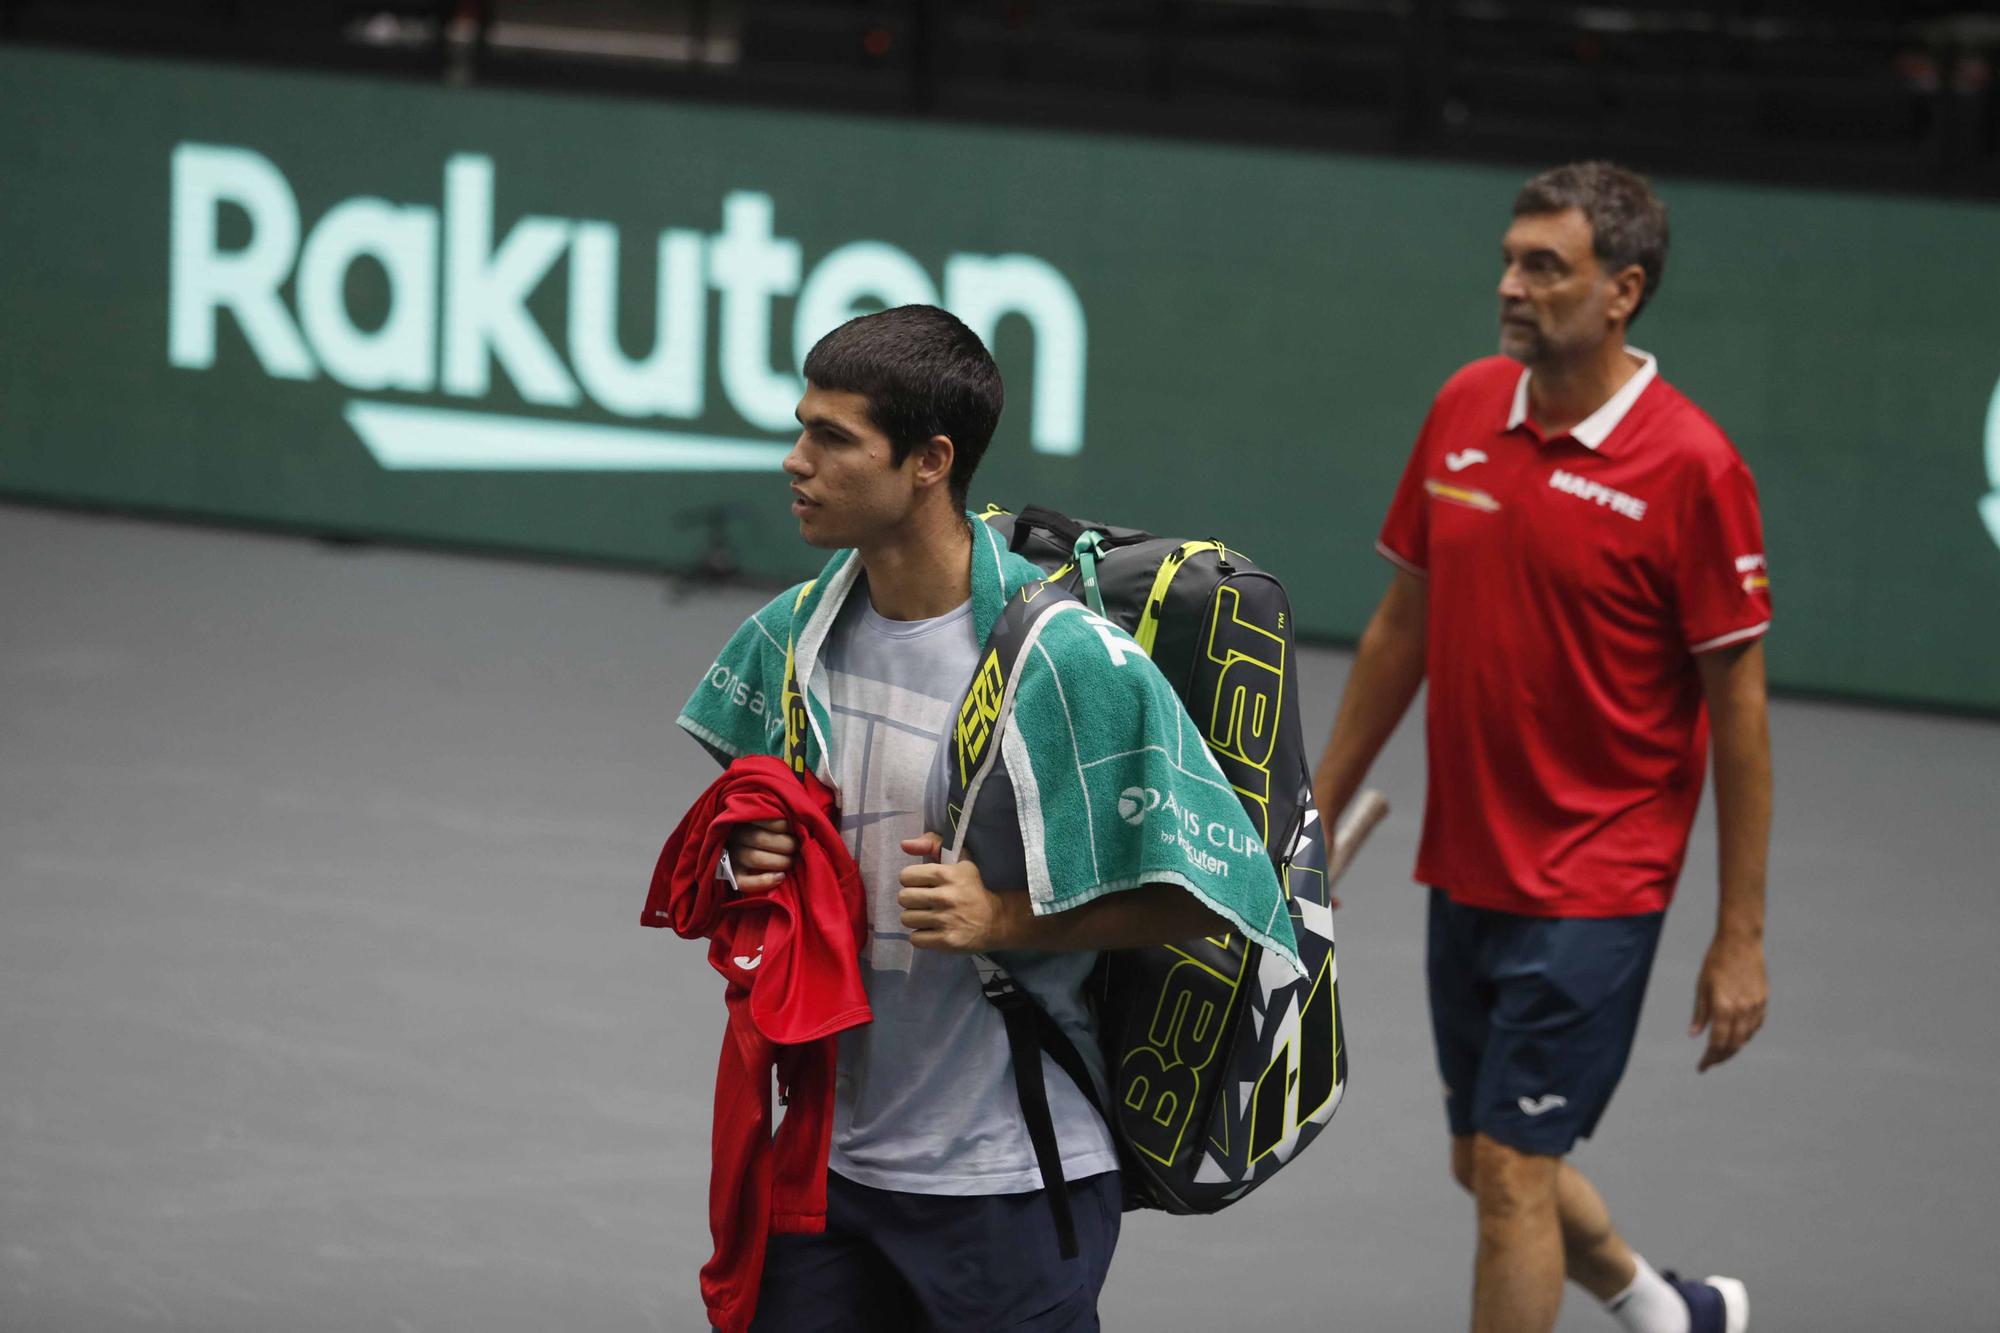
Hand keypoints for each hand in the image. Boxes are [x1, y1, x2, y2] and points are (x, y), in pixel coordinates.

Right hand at [725, 819, 794, 892]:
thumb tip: (800, 824)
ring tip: (793, 862)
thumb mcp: (770, 821)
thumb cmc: (769, 833)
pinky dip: (764, 881)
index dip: (784, 825)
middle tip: (798, 847)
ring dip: (780, 861)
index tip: (796, 829)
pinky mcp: (733, 876)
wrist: (747, 855)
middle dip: (786, 845)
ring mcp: (733, 857)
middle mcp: (736, 836)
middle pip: (761, 839)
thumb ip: (780, 820)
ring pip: (755, 858)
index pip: (762, 818)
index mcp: (745, 819)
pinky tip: (781, 877)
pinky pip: (745, 882)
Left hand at [896, 833, 1015, 953]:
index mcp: (946, 874)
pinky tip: (933, 931)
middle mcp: (945, 896)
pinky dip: (921, 936)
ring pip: (906, 919)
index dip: (912, 881)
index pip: (906, 876)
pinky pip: (915, 939)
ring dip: (915, 919)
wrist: (995, 920)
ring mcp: (946, 920)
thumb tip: (904, 844)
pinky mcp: (946, 941)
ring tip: (929, 917)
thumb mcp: (959, 861)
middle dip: (911, 901)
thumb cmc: (972, 888)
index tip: (923, 886)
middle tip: (924, 903)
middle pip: (903, 898)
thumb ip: (932, 845)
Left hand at [1690, 932, 1767, 1070]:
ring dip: (1734, 1049)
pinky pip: (1756, 1026)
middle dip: (1721, 1057)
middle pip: (1733, 1045)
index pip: (1717, 1043)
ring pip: (1746, 1037)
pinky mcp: (1763, 1000)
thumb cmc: (1716, 961)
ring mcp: (1756, 1006)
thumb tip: (1694, 1035)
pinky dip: (1746, 1035)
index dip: (1709, 1058)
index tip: (1701, 1068)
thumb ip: (1700, 1013)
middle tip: (1709, 1063)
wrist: (1741, 942)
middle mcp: (1742, 1010)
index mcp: (1723, 1006)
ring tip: (1721, 1053)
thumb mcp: (1701, 986)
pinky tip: (1737, 1037)